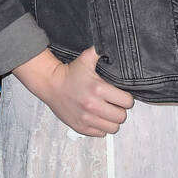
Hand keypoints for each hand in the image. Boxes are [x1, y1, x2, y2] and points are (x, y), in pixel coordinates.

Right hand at [14, 46, 133, 135]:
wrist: (50, 84)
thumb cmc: (71, 73)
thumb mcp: (87, 59)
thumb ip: (101, 51)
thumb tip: (113, 43)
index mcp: (98, 89)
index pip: (127, 102)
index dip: (126, 98)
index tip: (120, 95)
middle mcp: (93, 106)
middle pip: (122, 117)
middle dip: (120, 110)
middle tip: (113, 103)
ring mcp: (86, 119)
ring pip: (113, 128)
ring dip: (112, 120)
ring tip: (106, 111)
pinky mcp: (80, 127)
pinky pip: (101, 133)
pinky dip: (101, 127)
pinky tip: (97, 117)